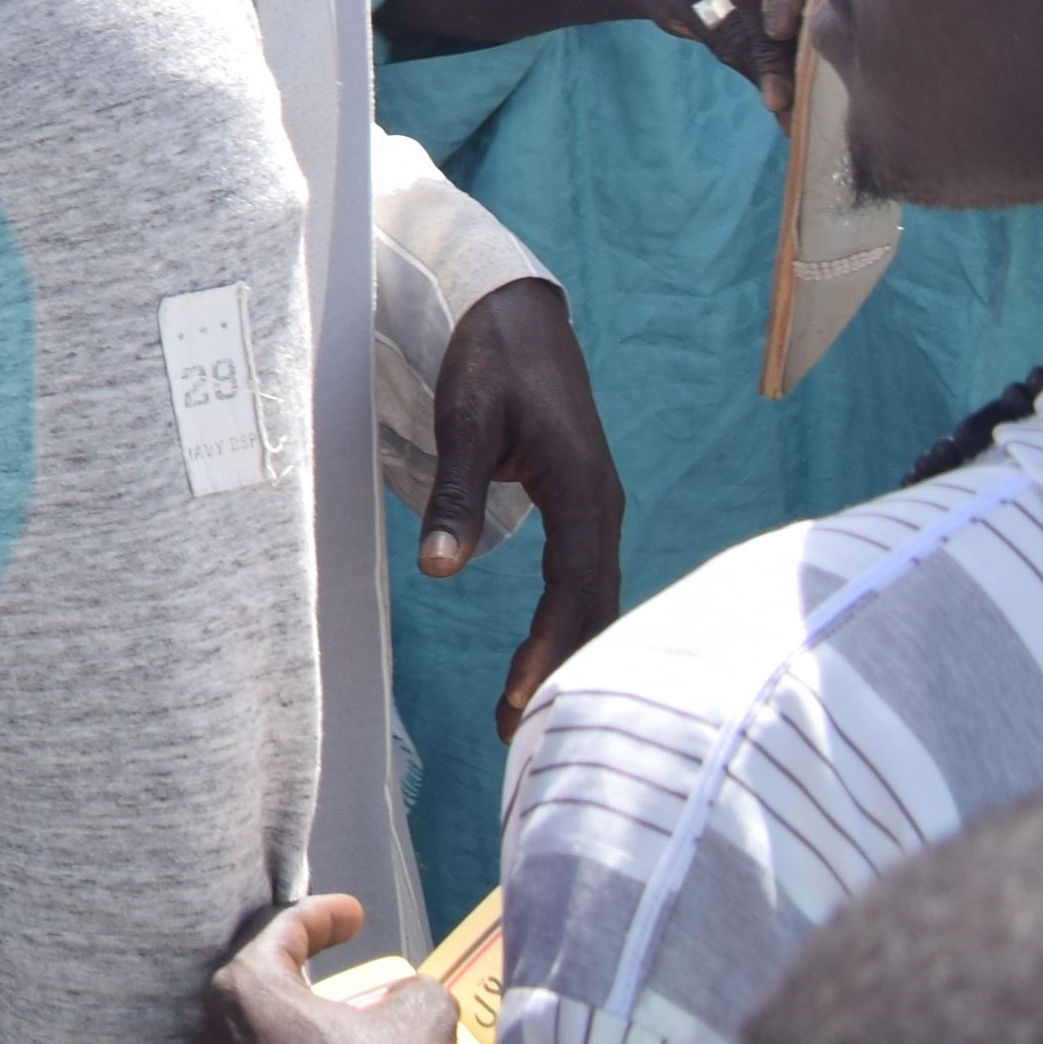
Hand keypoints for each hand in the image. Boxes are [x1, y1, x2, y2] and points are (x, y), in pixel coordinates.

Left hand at [427, 281, 630, 731]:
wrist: (516, 310)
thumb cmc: (491, 358)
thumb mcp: (464, 421)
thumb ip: (453, 496)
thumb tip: (439, 570)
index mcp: (584, 492)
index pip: (574, 589)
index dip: (551, 649)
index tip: (522, 702)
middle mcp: (603, 507)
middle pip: (594, 607)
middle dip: (563, 671)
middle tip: (520, 733)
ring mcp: (597, 508)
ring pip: (593, 597)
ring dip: (567, 654)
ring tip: (527, 714)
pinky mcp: (581, 506)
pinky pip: (583, 579)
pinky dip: (567, 625)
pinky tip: (544, 659)